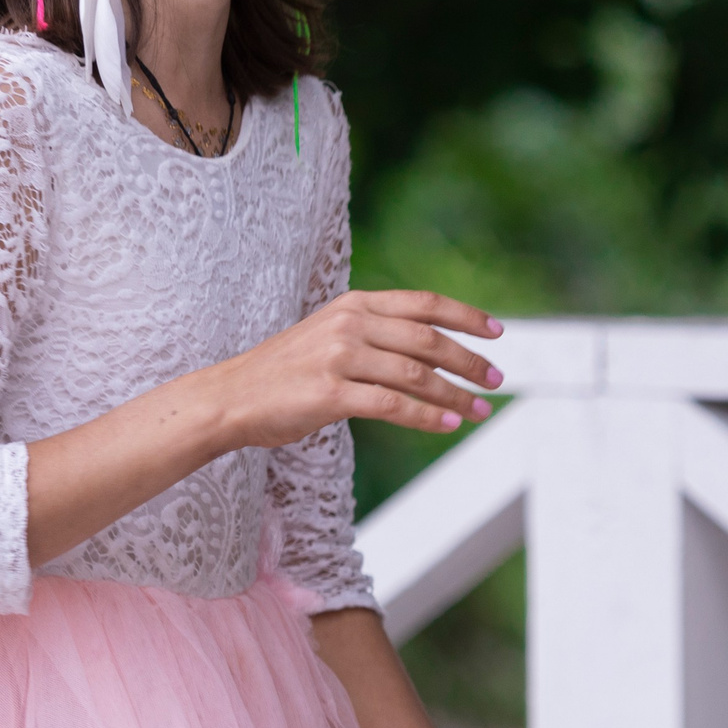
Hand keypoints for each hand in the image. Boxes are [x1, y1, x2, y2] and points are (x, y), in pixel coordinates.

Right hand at [208, 290, 502, 448]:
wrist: (230, 397)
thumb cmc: (286, 372)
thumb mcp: (330, 334)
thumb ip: (375, 333)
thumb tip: (431, 348)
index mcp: (354, 304)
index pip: (423, 303)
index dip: (465, 316)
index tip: (497, 332)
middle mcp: (350, 324)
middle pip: (428, 339)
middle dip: (469, 360)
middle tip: (496, 379)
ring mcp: (339, 357)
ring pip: (417, 375)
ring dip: (456, 394)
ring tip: (480, 409)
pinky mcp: (330, 393)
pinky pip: (393, 405)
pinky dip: (427, 416)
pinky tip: (449, 424)